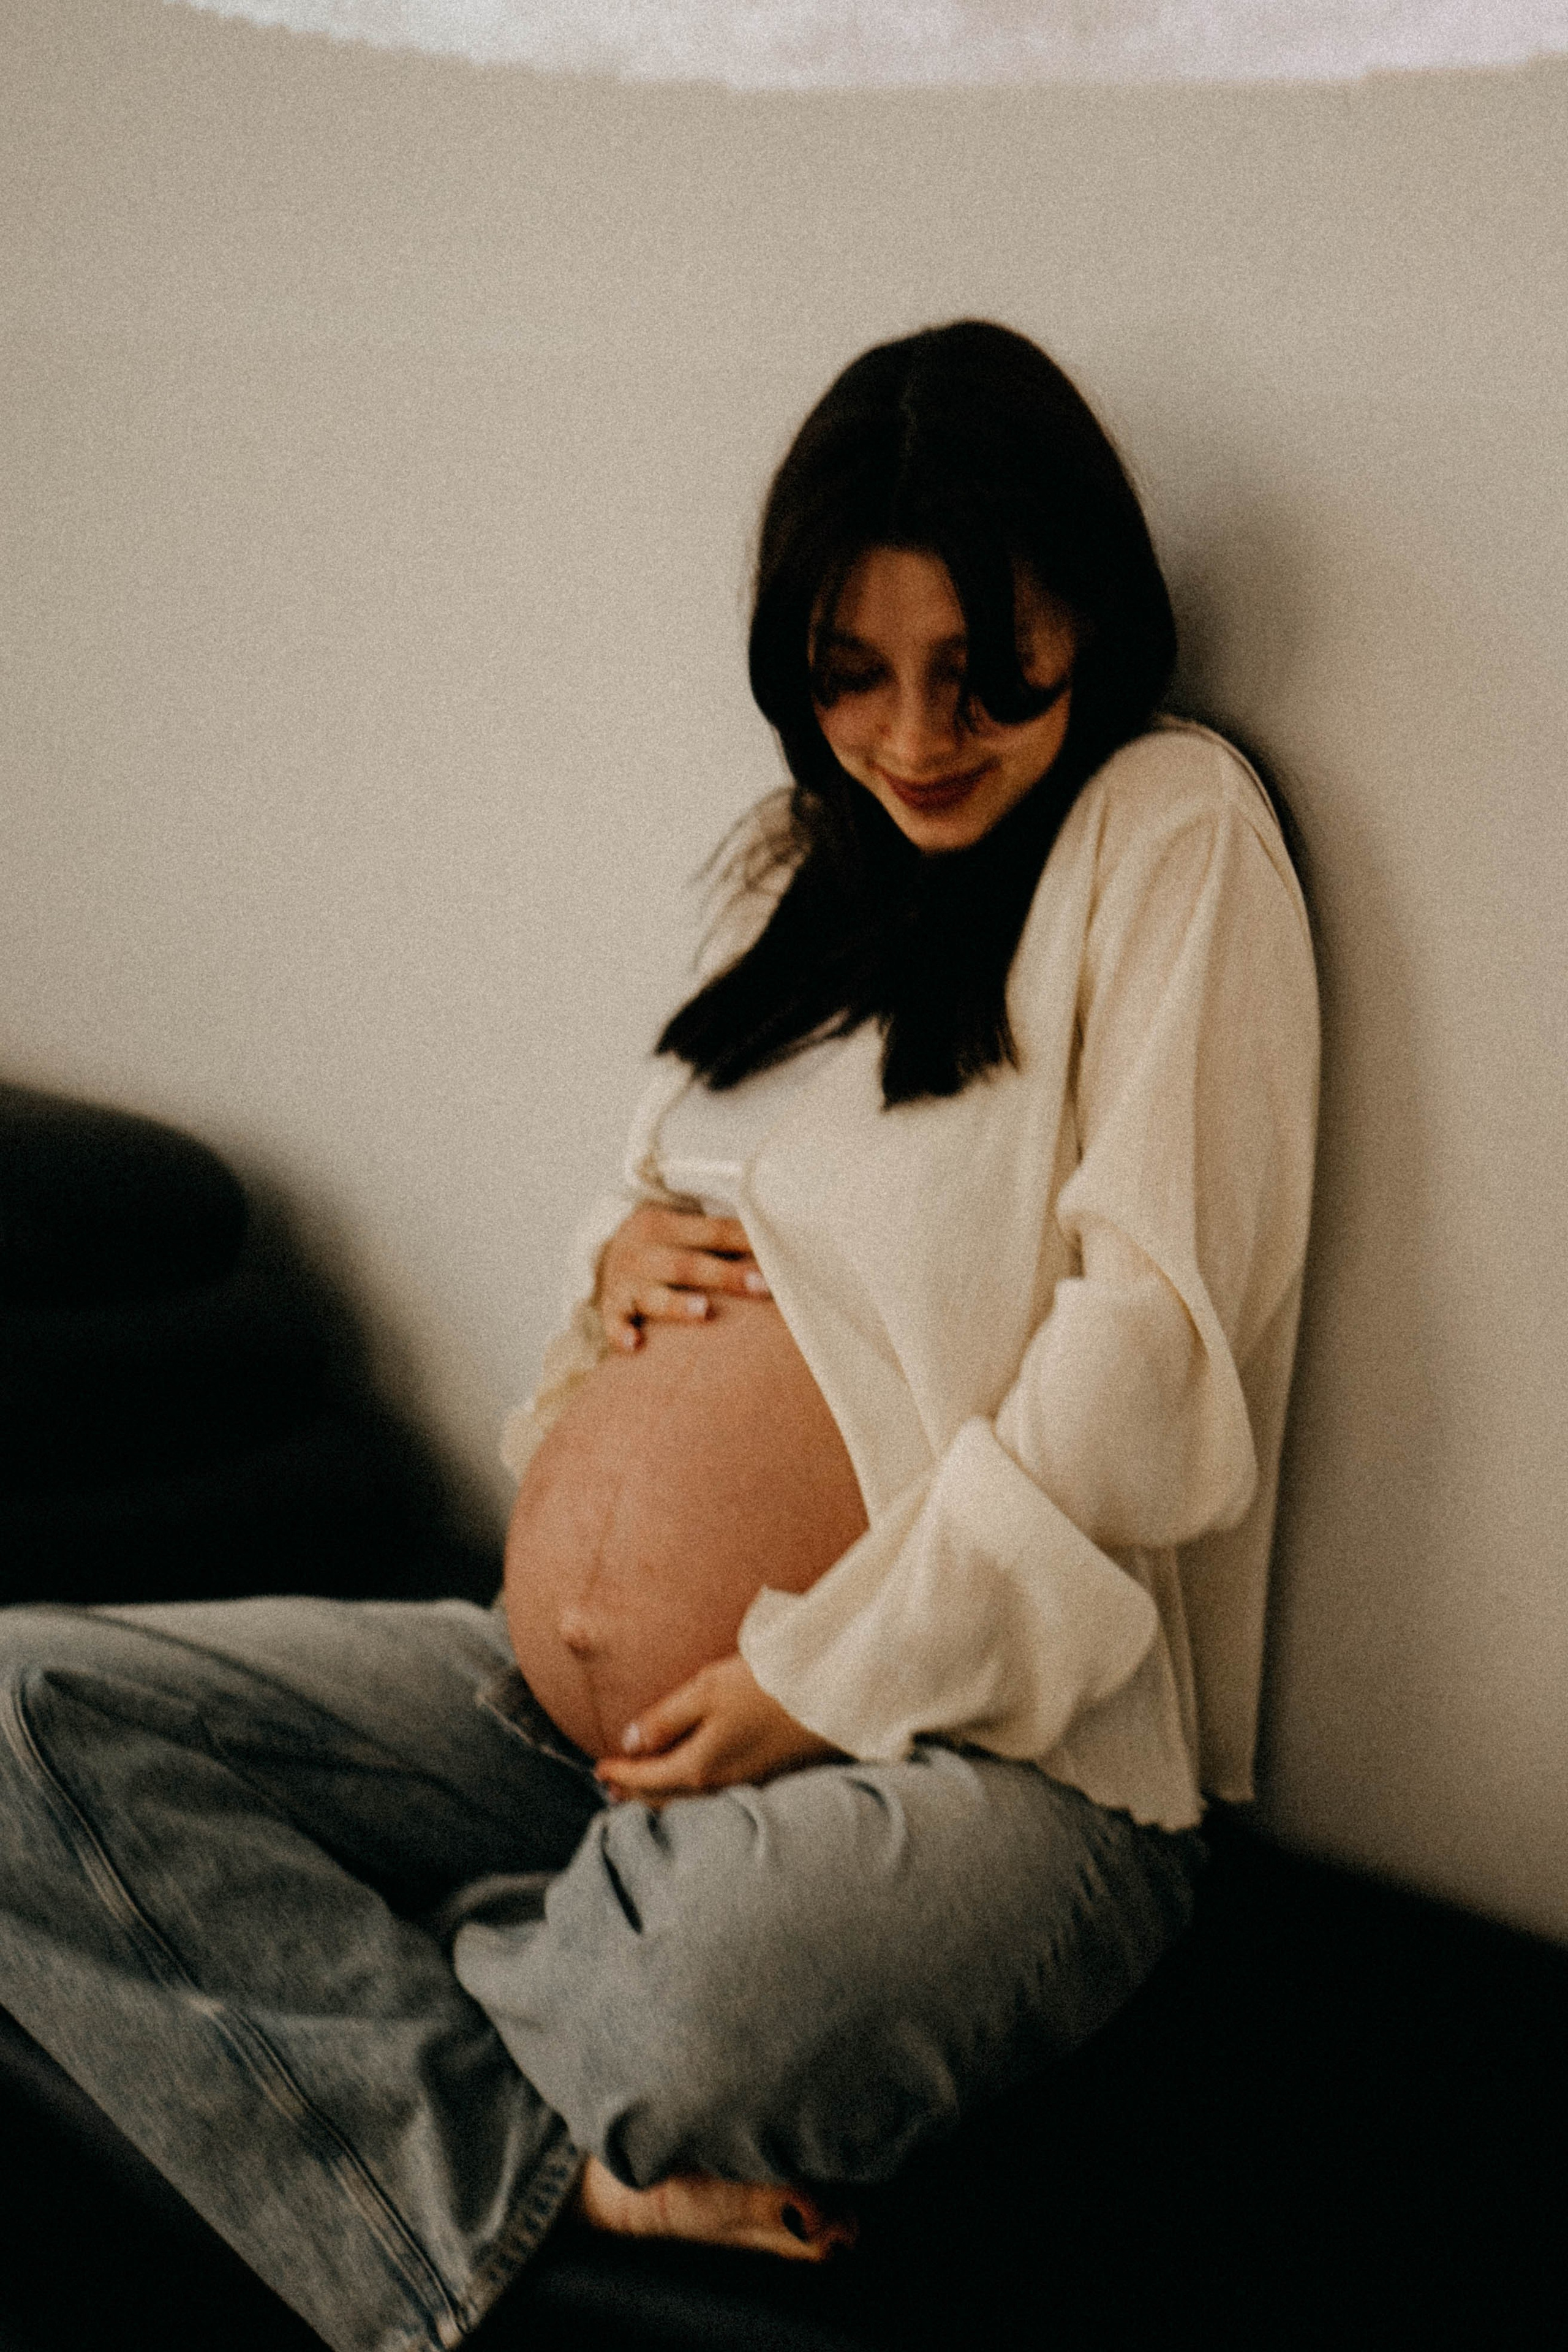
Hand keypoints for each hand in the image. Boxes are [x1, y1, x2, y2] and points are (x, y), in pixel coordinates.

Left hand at [595, 1655, 841, 1804]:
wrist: (829, 1696)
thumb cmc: (765, 1687)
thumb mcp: (705, 1691)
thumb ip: (664, 1718)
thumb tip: (630, 1741)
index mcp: (698, 1767)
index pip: (646, 1779)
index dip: (619, 1774)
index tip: (598, 1769)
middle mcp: (718, 1787)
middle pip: (664, 1800)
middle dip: (634, 1794)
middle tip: (610, 1788)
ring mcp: (743, 1787)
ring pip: (688, 1803)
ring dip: (659, 1798)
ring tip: (641, 1789)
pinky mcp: (762, 1781)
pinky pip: (711, 1798)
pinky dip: (687, 1794)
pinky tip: (687, 1783)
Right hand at [596, 1203, 769, 1352]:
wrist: (601, 1255)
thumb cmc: (663, 1248)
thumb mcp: (683, 1232)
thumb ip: (721, 1240)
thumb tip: (782, 1249)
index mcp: (666, 1225)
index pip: (713, 1232)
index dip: (746, 1242)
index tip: (779, 1254)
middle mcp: (644, 1252)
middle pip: (687, 1265)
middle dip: (725, 1276)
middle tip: (762, 1286)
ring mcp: (625, 1282)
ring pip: (652, 1294)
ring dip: (677, 1304)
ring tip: (703, 1311)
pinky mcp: (610, 1309)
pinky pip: (614, 1323)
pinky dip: (620, 1333)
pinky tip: (635, 1344)